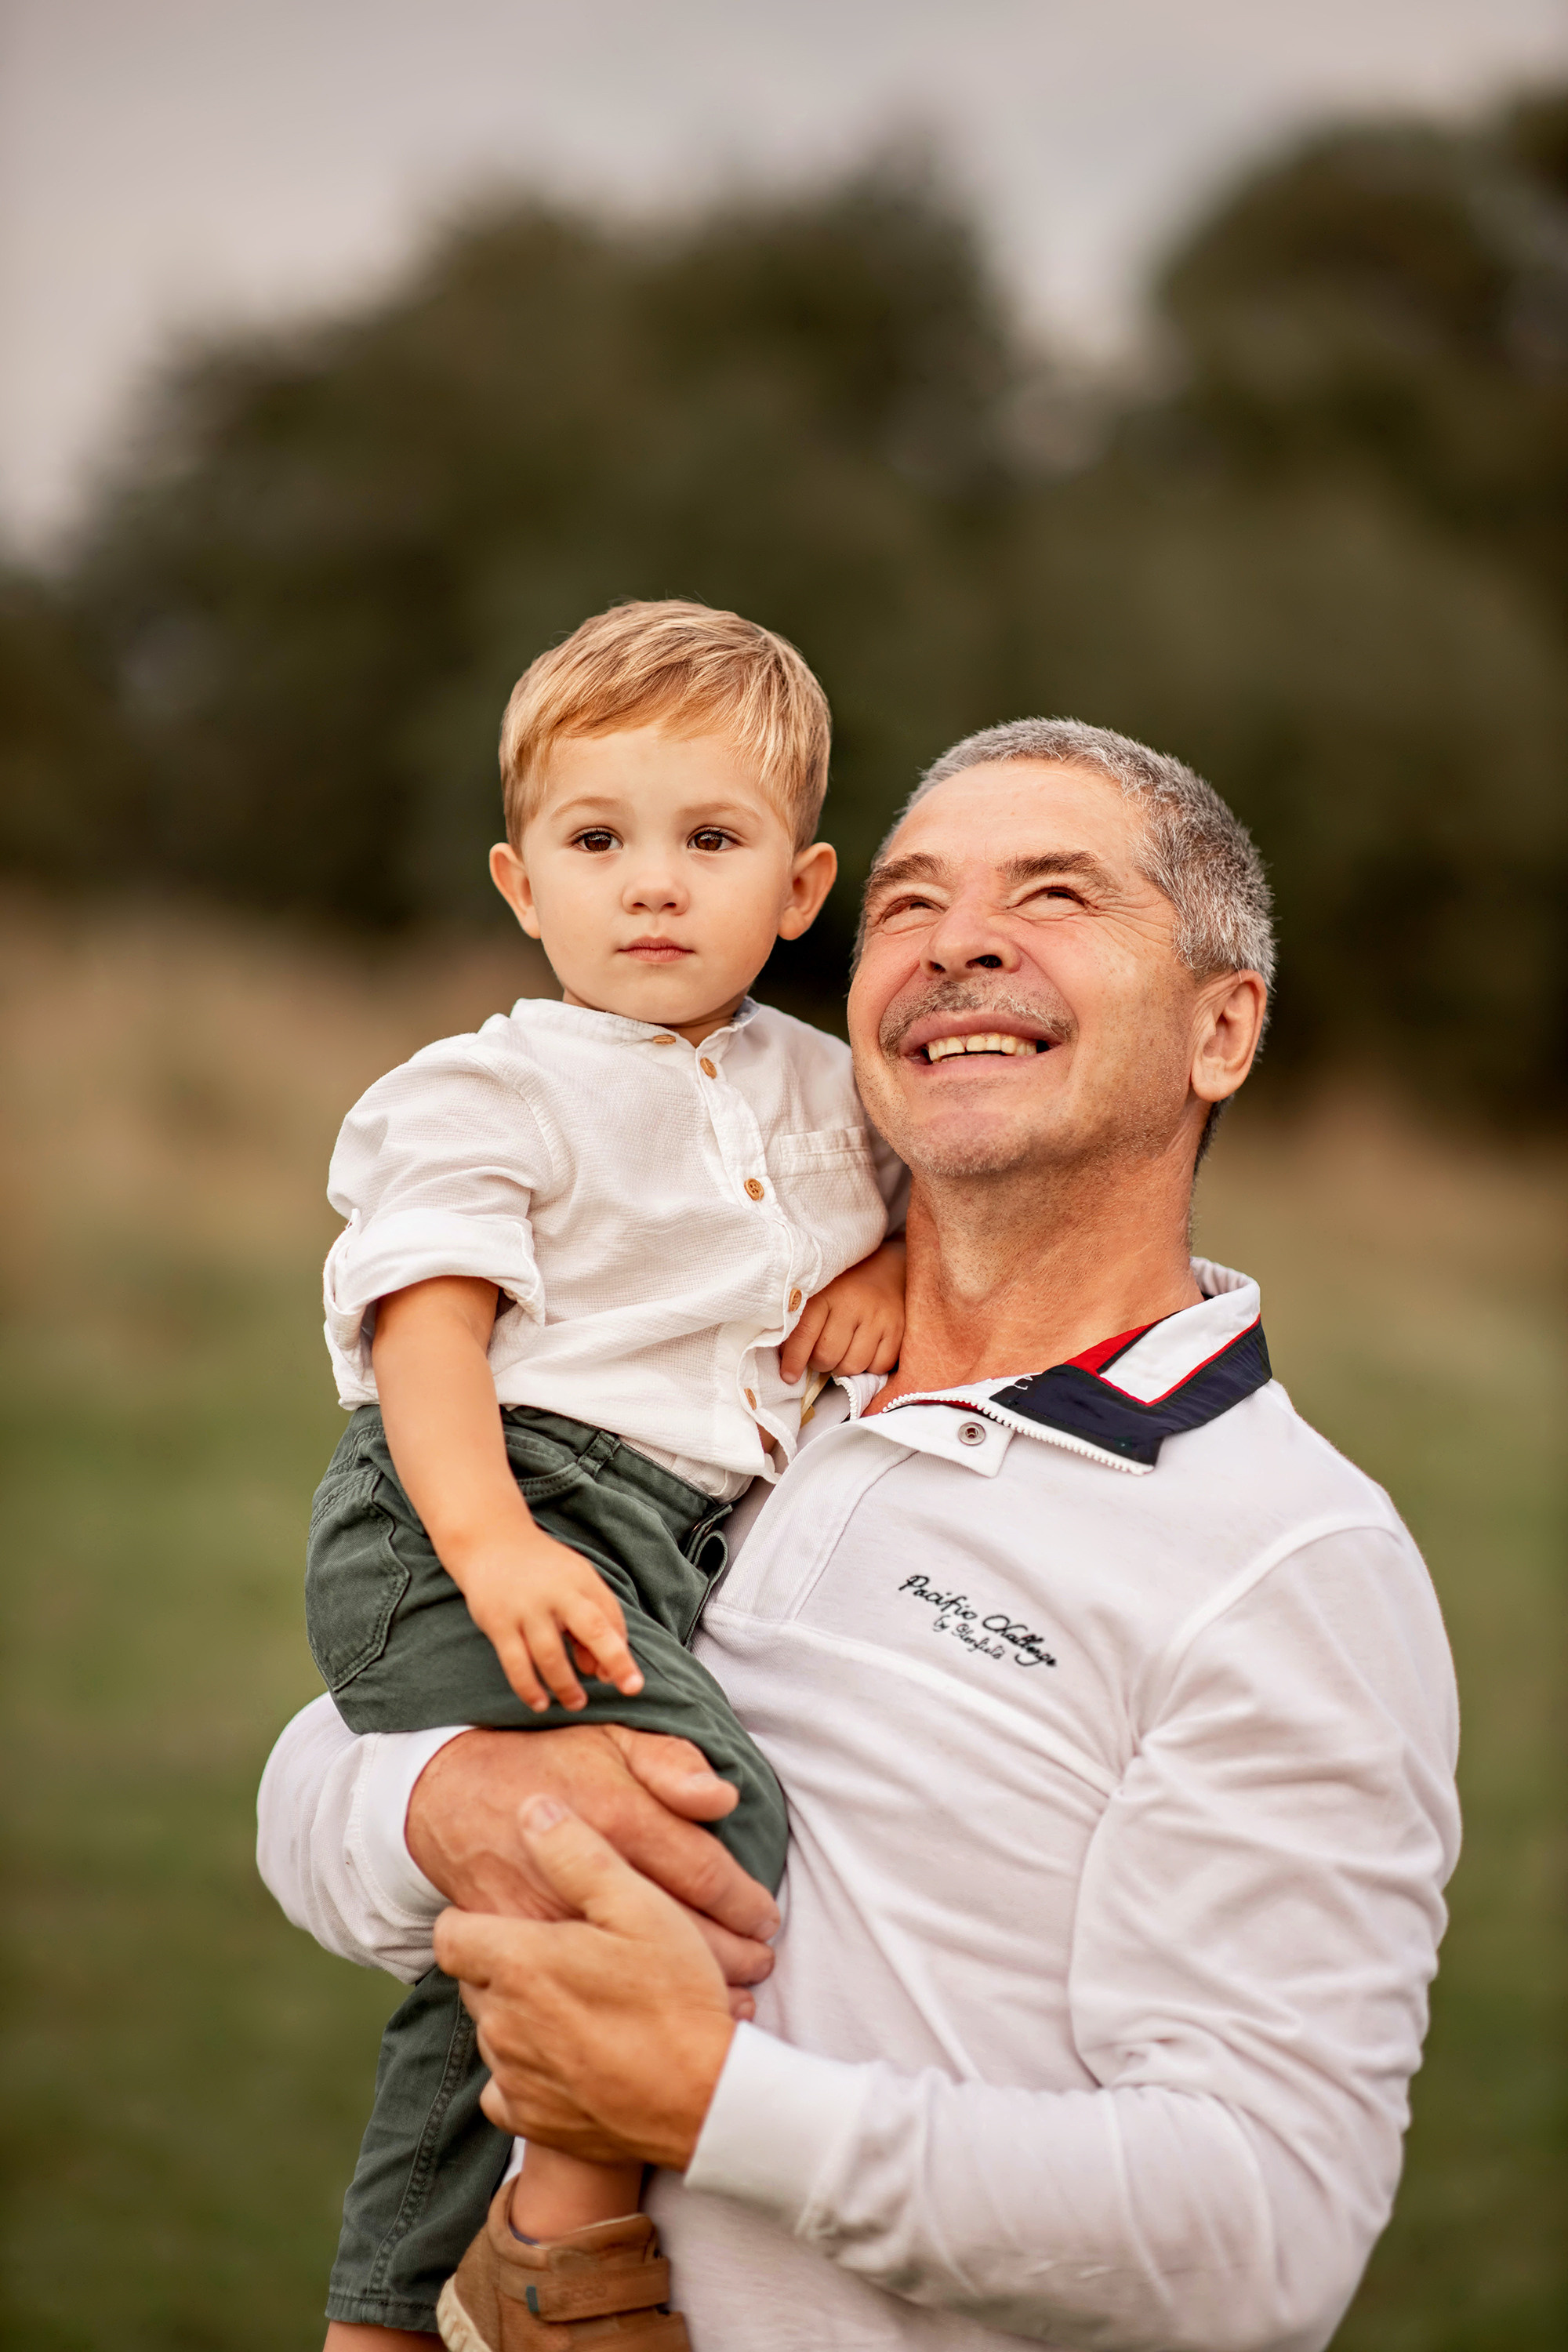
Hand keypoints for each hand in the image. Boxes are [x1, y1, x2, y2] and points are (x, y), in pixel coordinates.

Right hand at [406, 1724, 778, 2005]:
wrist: (452, 1795)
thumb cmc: (548, 1761)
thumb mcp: (614, 1738)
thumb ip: (672, 1764)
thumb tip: (723, 1800)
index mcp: (621, 1817)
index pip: (705, 1873)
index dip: (746, 1903)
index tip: (766, 1919)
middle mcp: (589, 1874)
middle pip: (681, 1933)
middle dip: (733, 1957)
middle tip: (760, 1964)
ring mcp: (550, 1920)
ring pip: (638, 1975)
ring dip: (692, 1994)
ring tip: (732, 2000)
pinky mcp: (517, 1954)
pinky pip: (582, 1996)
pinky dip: (627, 2013)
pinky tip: (662, 2019)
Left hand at [435, 1795, 736, 2169]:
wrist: (704, 2103)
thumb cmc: (674, 1997)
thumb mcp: (639, 1906)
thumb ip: (578, 1853)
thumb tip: (532, 1809)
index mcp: (516, 1963)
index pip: (450, 1933)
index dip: (475, 1918)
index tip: (514, 1914)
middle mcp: (499, 2023)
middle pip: (475, 1980)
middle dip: (506, 1963)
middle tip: (566, 1955)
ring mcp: (512, 2077)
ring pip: (493, 2031)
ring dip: (521, 2015)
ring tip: (583, 2005)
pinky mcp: (532, 2121)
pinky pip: (508, 2089)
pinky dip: (531, 2071)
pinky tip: (575, 2055)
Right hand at [459, 1531, 644, 1712]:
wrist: (490, 1542)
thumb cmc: (542, 1569)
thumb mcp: (574, 1581)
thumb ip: (593, 1620)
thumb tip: (599, 1672)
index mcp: (580, 1580)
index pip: (611, 1617)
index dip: (621, 1651)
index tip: (628, 1680)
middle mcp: (556, 1592)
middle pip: (592, 1628)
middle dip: (614, 1660)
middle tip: (630, 1689)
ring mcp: (525, 1608)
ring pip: (551, 1656)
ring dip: (567, 1686)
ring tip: (576, 1703)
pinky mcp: (498, 1623)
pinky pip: (516, 1664)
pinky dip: (529, 1688)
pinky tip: (540, 1703)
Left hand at [780, 1235, 904, 1383]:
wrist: (887, 1269)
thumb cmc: (845, 1288)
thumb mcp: (819, 1294)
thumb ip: (802, 1323)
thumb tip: (788, 1362)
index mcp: (826, 1293)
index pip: (804, 1333)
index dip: (794, 1359)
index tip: (789, 1376)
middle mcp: (852, 1304)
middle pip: (828, 1355)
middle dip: (821, 1364)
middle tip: (822, 1357)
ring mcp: (878, 1317)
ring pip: (853, 1365)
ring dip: (844, 1367)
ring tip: (844, 1354)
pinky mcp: (898, 1328)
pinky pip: (879, 1366)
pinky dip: (870, 1367)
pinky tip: (865, 1353)